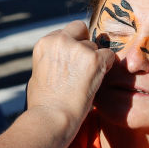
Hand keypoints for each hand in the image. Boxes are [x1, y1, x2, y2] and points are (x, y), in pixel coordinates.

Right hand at [26, 21, 115, 135]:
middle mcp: (60, 41)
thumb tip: (60, 59)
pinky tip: (97, 81)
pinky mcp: (95, 59)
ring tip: (86, 81)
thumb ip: (51, 60)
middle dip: (84, 44)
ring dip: (95, 60)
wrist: (52, 117)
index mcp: (45, 43)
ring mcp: (78, 48)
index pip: (65, 32)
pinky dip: (106, 67)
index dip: (71, 46)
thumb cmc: (44, 104)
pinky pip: (109, 56)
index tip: (72, 62)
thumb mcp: (38, 74)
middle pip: (81, 30)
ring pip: (96, 46)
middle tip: (84, 65)